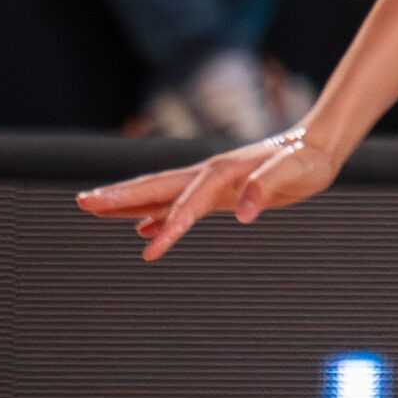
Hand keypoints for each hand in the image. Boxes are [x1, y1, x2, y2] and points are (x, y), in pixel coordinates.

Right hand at [77, 131, 342, 261]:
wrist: (316, 147)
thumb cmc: (307, 160)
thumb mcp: (295, 172)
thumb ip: (268, 185)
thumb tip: (245, 212)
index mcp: (223, 172)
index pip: (188, 203)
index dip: (169, 226)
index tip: (149, 250)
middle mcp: (209, 174)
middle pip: (156, 188)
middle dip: (119, 197)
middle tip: (81, 203)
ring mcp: (211, 182)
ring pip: (161, 194)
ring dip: (128, 203)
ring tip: (93, 209)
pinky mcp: (220, 191)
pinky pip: (179, 204)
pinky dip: (157, 215)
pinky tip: (142, 228)